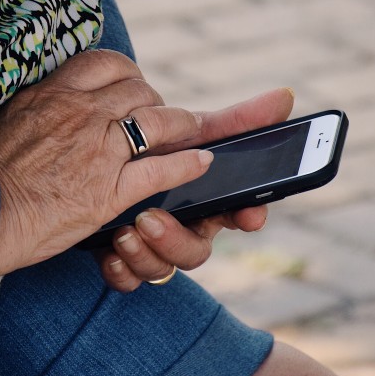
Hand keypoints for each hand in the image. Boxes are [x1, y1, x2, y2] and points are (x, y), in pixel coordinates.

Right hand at [0, 50, 212, 282]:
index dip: (128, 73)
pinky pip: (162, 168)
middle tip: (160, 114)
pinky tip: (202, 163)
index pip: (106, 63)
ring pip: (159, 122)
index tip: (132, 86)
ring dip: (182, 124)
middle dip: (155, 100)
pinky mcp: (109, 189)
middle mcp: (80, 113)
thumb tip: (49, 103)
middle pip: (139, 89)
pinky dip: (188, 164)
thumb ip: (36, 106)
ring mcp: (98, 150)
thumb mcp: (6, 120)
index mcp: (53, 93)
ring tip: (193, 129)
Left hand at [96, 87, 294, 290]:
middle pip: (195, 251)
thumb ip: (234, 121)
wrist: (89, 161)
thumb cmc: (150, 150)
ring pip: (161, 268)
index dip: (248, 216)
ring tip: (124, 232)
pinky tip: (109, 254)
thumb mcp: (185, 134)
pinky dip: (121, 270)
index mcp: (209, 203)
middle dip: (176, 240)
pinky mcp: (121, 260)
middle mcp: (184, 229)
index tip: (250, 216)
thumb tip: (285, 95)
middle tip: (149, 219)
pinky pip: (128, 280)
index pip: (238, 216)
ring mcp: (152, 248)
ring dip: (145, 255)